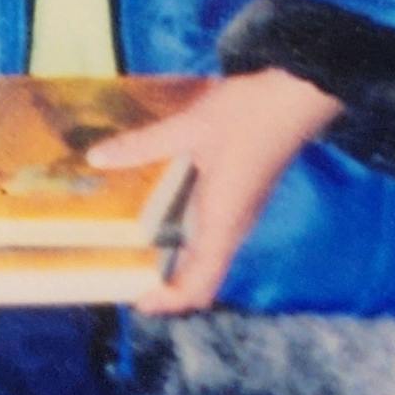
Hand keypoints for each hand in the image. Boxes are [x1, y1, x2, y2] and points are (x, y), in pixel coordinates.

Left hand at [86, 68, 340, 312]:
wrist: (299, 94)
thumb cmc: (249, 114)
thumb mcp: (189, 127)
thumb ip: (143, 145)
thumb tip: (96, 158)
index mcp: (223, 221)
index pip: (200, 284)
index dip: (169, 301)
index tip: (136, 299)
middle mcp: (234, 225)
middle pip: (202, 276)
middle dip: (166, 285)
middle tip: (124, 273)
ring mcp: (241, 211)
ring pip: (208, 255)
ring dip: (176, 262)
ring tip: (134, 248)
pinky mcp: (243, 195)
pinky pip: (213, 231)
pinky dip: (186, 237)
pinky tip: (159, 213)